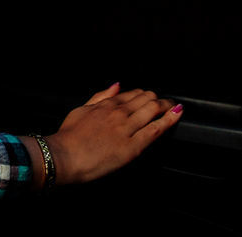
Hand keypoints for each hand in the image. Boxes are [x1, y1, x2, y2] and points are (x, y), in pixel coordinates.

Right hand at [45, 83, 181, 184]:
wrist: (64, 156)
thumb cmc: (69, 137)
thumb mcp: (81, 109)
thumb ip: (100, 96)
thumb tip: (116, 85)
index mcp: (106, 105)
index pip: (131, 94)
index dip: (144, 95)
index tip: (150, 97)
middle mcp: (118, 113)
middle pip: (145, 99)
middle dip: (157, 99)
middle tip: (165, 102)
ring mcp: (127, 128)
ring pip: (152, 110)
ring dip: (166, 105)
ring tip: (173, 106)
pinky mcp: (133, 146)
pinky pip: (155, 129)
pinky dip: (169, 119)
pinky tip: (177, 113)